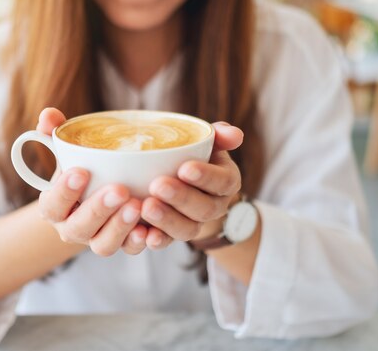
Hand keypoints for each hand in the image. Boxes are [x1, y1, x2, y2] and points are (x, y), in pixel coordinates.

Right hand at [36, 108, 148, 256]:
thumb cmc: (83, 168)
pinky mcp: (121, 245)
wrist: (98, 194)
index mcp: (55, 206)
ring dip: (120, 227)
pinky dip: (139, 242)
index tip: (81, 171)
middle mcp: (72, 228)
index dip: (64, 191)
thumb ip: (56, 134)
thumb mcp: (68, 152)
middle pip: (79, 227)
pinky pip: (129, 250)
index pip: (52, 204)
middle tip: (119, 189)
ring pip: (103, 245)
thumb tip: (48, 115)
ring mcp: (96, 239)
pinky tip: (151, 229)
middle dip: (98, 209)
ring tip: (137, 205)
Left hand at [140, 122, 242, 249]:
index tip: (185, 168)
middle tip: (158, 185)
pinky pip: (167, 242)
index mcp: (226, 181)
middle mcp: (214, 207)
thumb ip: (220, 135)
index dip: (206, 177)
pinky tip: (142, 233)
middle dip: (181, 198)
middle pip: (204, 209)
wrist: (182, 181)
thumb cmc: (194, 155)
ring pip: (187, 229)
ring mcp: (195, 224)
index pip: (222, 181)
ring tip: (147, 206)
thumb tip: (234, 134)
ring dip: (167, 220)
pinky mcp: (173, 236)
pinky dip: (156, 240)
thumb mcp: (208, 142)